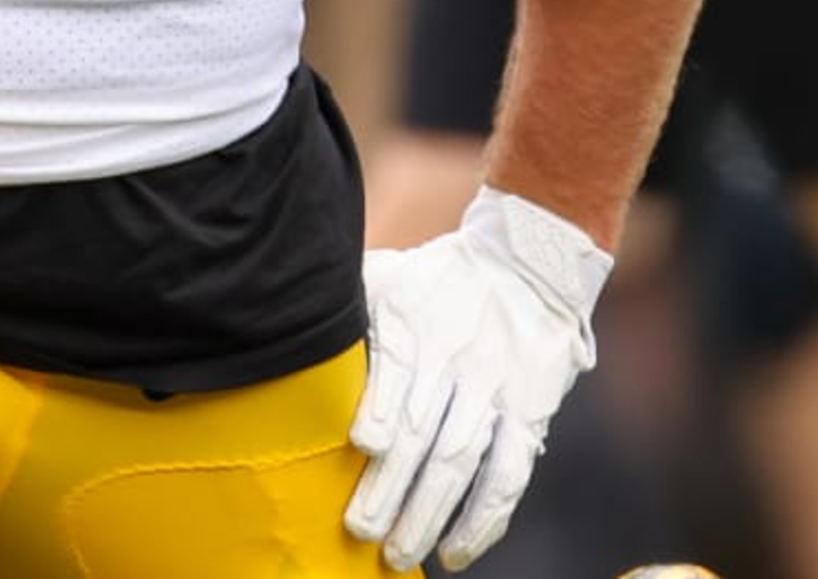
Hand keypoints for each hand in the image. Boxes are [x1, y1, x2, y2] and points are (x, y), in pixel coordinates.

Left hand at [346, 186, 613, 571]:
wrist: (527, 267)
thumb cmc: (437, 279)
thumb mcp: (388, 274)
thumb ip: (347, 302)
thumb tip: (289, 323)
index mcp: (415, 321)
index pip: (398, 368)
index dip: (381, 408)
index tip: (363, 445)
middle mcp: (458, 359)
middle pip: (424, 429)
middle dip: (392, 484)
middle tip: (362, 528)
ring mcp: (494, 392)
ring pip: (462, 459)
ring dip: (430, 511)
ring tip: (399, 551)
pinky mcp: (527, 416)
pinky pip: (509, 475)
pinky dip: (485, 518)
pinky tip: (457, 549)